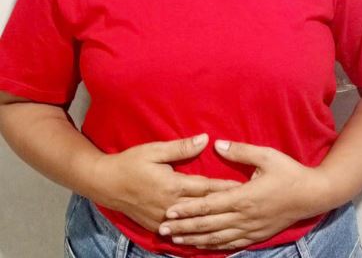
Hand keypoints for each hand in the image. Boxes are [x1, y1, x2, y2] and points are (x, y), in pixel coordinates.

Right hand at [92, 133, 241, 233]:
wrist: (105, 183)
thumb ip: (181, 147)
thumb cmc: (131, 162)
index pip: (206, 188)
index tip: (244, 188)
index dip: (226, 188)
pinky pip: (181, 230)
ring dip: (212, 220)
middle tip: (245, 204)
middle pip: (203, 206)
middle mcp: (171, 206)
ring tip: (231, 220)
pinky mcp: (156, 226)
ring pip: (194, 222)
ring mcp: (164, 219)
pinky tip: (206, 232)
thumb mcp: (155, 150)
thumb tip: (205, 139)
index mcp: (173, 186)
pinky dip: (195, 230)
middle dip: (225, 205)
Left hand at [158, 139, 328, 250]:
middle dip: (183, 227)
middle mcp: (244, 216)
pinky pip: (231, 244)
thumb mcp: (266, 155)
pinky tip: (201, 246)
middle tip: (162, 229)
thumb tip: (216, 144)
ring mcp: (251, 229)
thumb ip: (239, 151)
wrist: (312, 195)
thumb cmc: (288, 172)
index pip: (209, 205)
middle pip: (208, 225)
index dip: (188, 209)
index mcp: (244, 196)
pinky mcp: (257, 235)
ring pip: (216, 238)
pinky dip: (213, 246)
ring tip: (175, 240)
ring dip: (194, 239)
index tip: (169, 211)